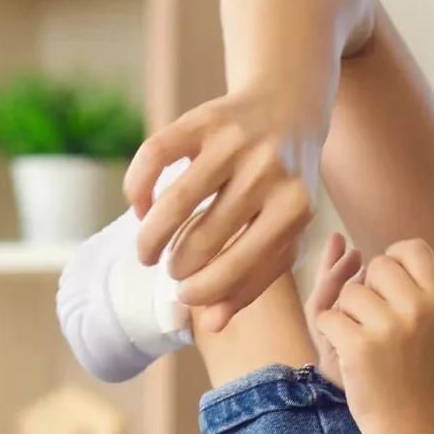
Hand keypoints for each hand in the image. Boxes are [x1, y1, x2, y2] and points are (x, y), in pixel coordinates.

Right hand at [124, 89, 321, 329]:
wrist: (288, 107)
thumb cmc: (282, 188)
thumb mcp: (283, 233)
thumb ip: (254, 279)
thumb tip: (214, 326)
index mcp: (293, 211)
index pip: (238, 268)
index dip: (204, 290)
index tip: (185, 296)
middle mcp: (267, 173)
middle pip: (203, 239)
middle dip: (178, 265)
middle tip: (171, 269)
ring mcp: (235, 143)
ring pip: (175, 203)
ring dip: (151, 237)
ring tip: (147, 252)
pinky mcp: (204, 118)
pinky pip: (155, 157)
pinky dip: (139, 188)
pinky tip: (140, 208)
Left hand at [312, 240, 433, 433]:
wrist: (410, 430)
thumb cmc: (421, 381)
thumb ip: (418, 293)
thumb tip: (385, 255)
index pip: (413, 249)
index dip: (393, 259)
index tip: (385, 282)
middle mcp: (417, 309)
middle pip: (377, 266)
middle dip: (367, 287)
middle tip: (373, 321)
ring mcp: (387, 327)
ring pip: (349, 292)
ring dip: (348, 313)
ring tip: (364, 342)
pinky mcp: (359, 346)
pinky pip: (329, 316)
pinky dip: (332, 334)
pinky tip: (349, 354)